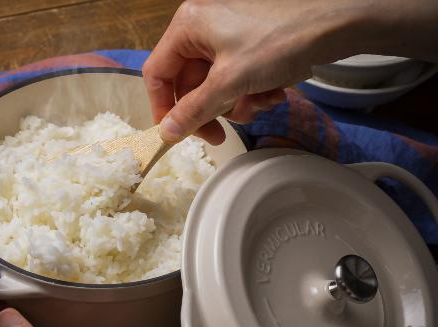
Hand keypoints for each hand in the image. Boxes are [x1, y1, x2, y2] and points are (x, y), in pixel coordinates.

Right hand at [143, 0, 437, 143]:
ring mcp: (226, 36)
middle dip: (209, 110)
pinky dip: (249, 92)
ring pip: (214, 85)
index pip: (158, 73)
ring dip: (234, 103)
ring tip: (258, 105)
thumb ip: (194, 110)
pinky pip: (235, 78)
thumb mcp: (230, 82)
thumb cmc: (278, 44)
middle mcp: (202, 28)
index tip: (177, 134)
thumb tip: (166, 134)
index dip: (164, 107)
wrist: (337, 22)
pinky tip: (272, 94)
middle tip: (221, 135)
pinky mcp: (248, 45)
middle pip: (188, 83)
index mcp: (187, 27)